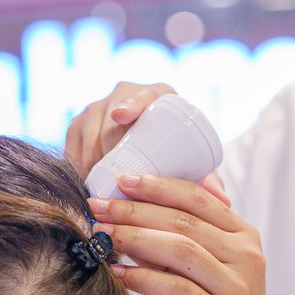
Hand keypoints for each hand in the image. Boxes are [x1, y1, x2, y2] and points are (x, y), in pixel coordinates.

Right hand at [65, 82, 229, 203]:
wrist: (151, 142)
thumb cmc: (177, 153)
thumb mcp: (192, 163)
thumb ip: (207, 180)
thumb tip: (223, 200)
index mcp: (157, 94)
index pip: (141, 94)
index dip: (130, 101)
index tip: (122, 115)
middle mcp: (122, 93)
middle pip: (109, 119)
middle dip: (107, 147)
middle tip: (114, 180)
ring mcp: (97, 107)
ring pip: (88, 132)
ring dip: (90, 157)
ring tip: (99, 186)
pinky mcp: (78, 124)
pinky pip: (72, 142)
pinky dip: (74, 160)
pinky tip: (77, 179)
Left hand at [88, 173, 269, 294]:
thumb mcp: (202, 272)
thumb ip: (179, 242)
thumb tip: (127, 214)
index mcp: (243, 236)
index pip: (198, 197)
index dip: (157, 185)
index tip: (122, 180)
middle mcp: (246, 256)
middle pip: (184, 220)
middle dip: (135, 209)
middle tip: (99, 206)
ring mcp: (237, 288)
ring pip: (180, 249)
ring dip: (134, 238)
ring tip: (103, 235)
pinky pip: (174, 289)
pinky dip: (142, 278)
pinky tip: (118, 273)